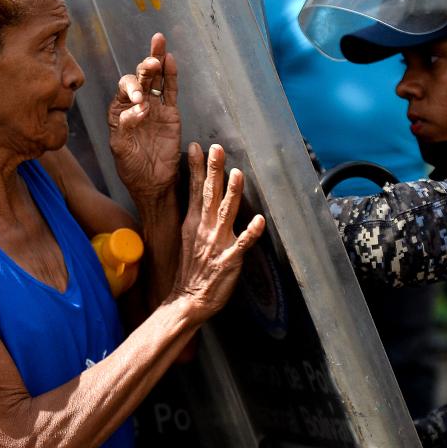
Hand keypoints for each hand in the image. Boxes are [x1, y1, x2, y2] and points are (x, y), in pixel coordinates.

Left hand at [108, 33, 180, 201]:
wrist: (153, 183)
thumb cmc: (132, 168)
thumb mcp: (121, 150)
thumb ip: (125, 127)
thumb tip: (139, 108)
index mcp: (119, 111)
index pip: (124, 90)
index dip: (132, 89)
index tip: (140, 101)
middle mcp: (136, 105)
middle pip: (140, 78)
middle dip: (145, 68)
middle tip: (151, 62)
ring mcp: (155, 107)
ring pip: (156, 79)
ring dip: (157, 61)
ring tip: (159, 43)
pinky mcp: (171, 114)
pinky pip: (171, 91)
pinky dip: (171, 75)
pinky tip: (170, 59)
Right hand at [172, 143, 266, 321]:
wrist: (187, 300)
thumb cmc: (190, 270)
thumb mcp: (187, 237)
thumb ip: (195, 215)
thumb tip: (199, 194)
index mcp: (193, 223)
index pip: (195, 190)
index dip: (196, 168)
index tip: (197, 147)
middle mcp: (204, 229)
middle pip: (209, 195)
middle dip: (213, 171)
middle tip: (216, 149)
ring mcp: (217, 244)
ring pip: (225, 213)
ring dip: (232, 193)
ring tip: (237, 174)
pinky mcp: (229, 260)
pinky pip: (242, 244)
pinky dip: (250, 232)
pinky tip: (259, 220)